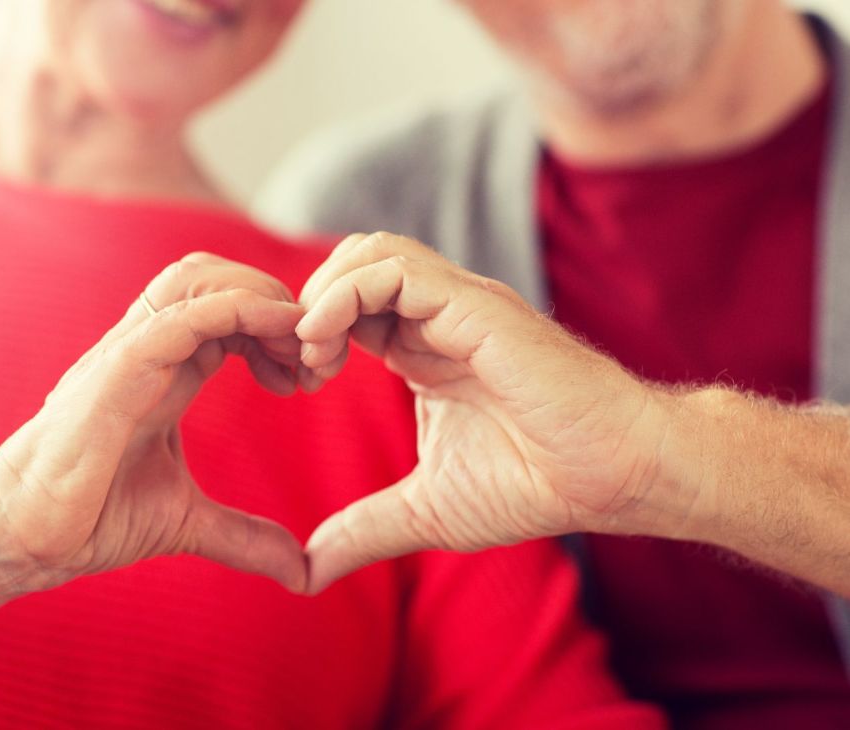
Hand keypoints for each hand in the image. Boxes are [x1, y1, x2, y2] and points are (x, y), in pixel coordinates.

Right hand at [0, 254, 308, 594]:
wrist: (22, 537)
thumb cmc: (89, 517)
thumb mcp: (186, 522)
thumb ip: (244, 536)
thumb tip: (300, 571)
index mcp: (165, 370)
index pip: (225, 309)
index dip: (276, 326)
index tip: (309, 375)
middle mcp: (147, 349)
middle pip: (214, 275)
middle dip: (275, 298)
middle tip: (313, 355)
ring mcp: (128, 353)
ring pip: (197, 277)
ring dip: (262, 297)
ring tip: (299, 347)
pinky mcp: (116, 371)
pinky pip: (182, 315)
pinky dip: (239, 311)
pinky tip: (279, 339)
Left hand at [296, 233, 678, 593]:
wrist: (614, 475)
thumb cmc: (536, 484)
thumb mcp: (425, 512)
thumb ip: (364, 532)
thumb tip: (308, 574)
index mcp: (423, 348)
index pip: (349, 305)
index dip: (311, 332)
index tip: (297, 382)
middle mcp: (438, 316)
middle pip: (352, 264)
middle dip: (309, 305)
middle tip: (298, 365)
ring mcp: (459, 304)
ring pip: (370, 252)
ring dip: (323, 293)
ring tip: (312, 352)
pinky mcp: (477, 305)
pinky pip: (396, 269)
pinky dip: (345, 293)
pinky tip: (328, 343)